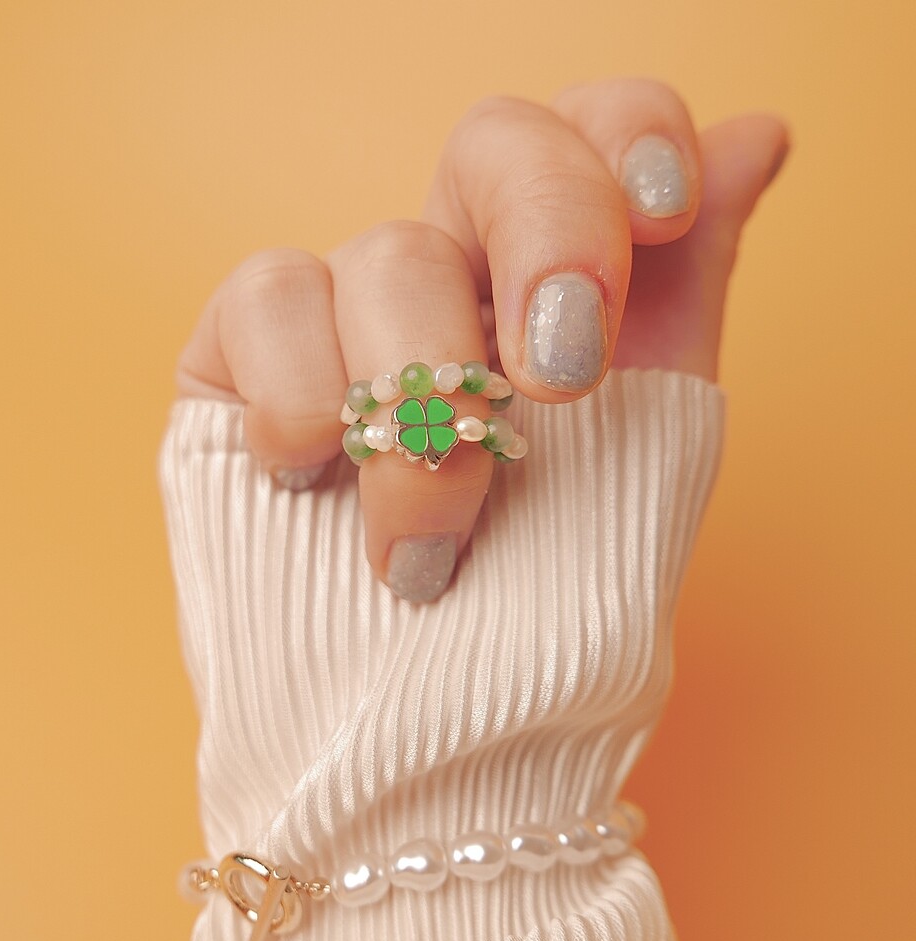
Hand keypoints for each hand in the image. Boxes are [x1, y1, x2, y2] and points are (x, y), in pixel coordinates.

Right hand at [175, 79, 787, 601]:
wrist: (419, 743)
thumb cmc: (539, 629)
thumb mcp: (648, 462)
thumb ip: (687, 300)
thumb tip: (764, 128)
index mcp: (569, 295)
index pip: (600, 132)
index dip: (628, 136)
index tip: (665, 211)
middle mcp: (462, 283)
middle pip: (495, 146)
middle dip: (546, 233)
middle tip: (561, 375)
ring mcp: (350, 315)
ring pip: (384, 254)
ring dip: (424, 417)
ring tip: (426, 554)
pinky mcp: (246, 357)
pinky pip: (266, 299)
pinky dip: (304, 402)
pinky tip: (311, 480)